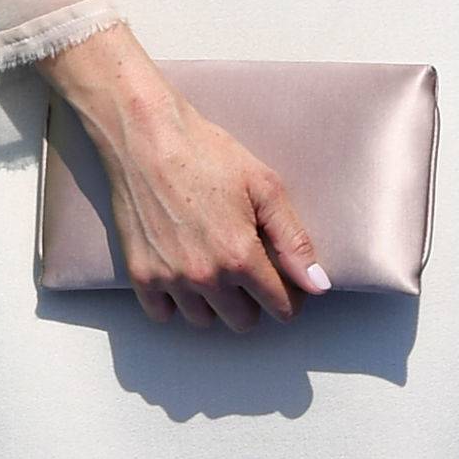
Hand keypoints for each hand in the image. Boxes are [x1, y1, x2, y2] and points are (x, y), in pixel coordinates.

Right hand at [49, 25, 328, 329]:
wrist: (146, 137)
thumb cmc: (207, 154)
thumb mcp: (265, 188)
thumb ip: (294, 241)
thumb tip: (318, 285)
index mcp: (240, 257)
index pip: (279, 306)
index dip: (288, 296)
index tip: (283, 281)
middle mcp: (205, 277)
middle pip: (242, 321)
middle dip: (252, 301)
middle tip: (246, 268)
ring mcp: (169, 279)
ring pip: (203, 321)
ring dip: (213, 303)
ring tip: (213, 269)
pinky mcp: (140, 274)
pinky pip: (162, 314)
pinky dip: (174, 302)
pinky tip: (181, 274)